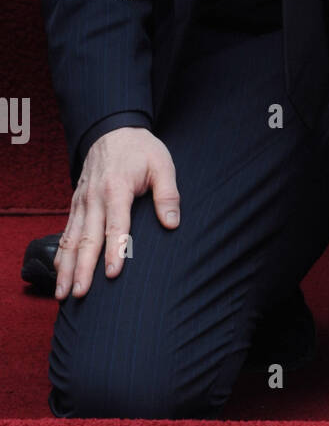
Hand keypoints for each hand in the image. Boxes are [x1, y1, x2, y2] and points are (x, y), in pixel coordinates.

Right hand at [55, 127, 180, 299]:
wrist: (113, 131)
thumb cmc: (141, 150)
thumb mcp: (162, 165)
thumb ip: (167, 195)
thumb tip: (172, 223)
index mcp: (117, 188)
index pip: (116, 224)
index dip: (114, 250)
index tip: (112, 273)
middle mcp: (94, 198)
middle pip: (88, 238)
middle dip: (83, 268)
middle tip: (79, 293)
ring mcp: (81, 202)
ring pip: (72, 239)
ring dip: (67, 267)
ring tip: (64, 293)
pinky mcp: (76, 205)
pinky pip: (65, 232)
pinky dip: (61, 253)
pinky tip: (59, 273)